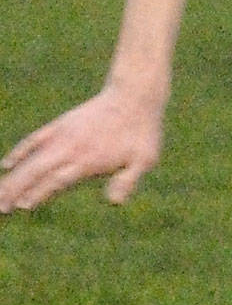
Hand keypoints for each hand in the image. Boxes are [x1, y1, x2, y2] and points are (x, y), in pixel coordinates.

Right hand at [0, 85, 163, 212]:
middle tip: (0, 209)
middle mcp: (70, 148)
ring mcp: (62, 135)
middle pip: (36, 171)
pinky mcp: (61, 124)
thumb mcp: (144, 158)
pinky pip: (35, 139)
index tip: (22, 207)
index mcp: (88, 159)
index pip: (56, 180)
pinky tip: (6, 164)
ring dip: (13, 176)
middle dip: (16, 190)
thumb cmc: (142, 131)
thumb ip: (128, 180)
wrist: (135, 95)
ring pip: (31, 158)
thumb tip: (114, 202)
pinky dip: (20, 151)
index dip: (39, 194)